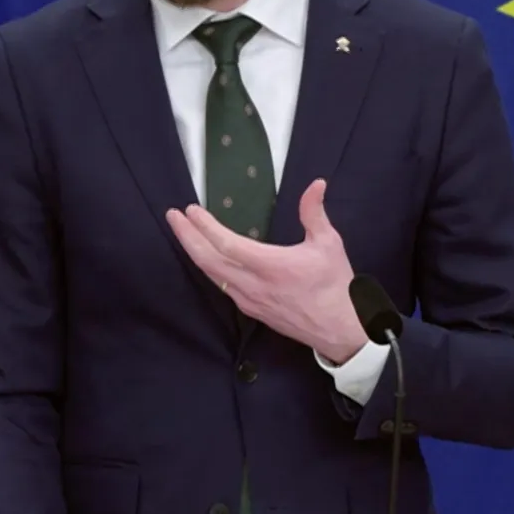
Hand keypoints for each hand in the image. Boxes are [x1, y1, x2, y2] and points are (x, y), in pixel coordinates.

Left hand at [166, 178, 369, 363]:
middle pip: (208, 261)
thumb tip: (317, 183)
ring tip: (183, 231)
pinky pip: (222, 285)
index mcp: (271, 266)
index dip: (205, 227)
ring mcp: (249, 300)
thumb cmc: (335, 285)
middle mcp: (253, 285)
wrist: (340, 330)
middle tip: (172, 216)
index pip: (227, 245)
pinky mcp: (251, 310)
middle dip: (186, 237)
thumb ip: (314, 212)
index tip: (190, 210)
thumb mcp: (329, 244)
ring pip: (211, 275)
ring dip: (194, 251)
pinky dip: (208, 267)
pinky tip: (205, 256)